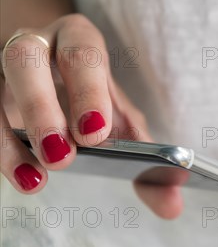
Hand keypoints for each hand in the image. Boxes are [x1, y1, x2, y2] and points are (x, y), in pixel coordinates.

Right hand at [1, 14, 182, 218]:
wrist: (54, 81)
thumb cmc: (94, 102)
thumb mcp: (124, 125)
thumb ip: (148, 160)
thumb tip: (172, 205)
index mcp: (79, 42)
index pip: (83, 53)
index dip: (89, 91)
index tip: (96, 134)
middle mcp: (37, 46)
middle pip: (27, 59)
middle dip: (42, 107)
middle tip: (63, 157)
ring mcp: (4, 70)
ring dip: (10, 138)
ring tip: (37, 179)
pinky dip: (0, 148)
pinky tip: (22, 178)